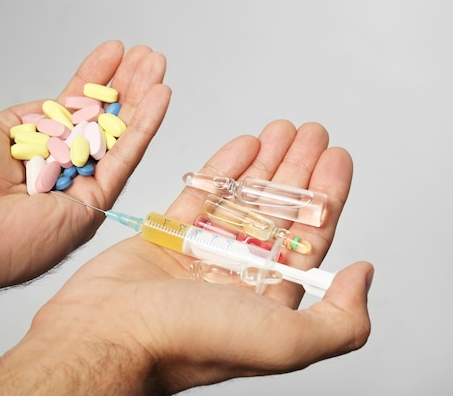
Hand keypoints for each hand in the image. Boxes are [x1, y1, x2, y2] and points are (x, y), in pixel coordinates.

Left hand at [0, 40, 170, 295]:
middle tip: (147, 56)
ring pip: (119, 139)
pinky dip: (144, 127)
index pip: (73, 112)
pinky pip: (124, 161)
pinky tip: (159, 97)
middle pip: (102, 124)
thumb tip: (54, 106)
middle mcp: (61, 174)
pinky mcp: (94, 206)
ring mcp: (79, 191)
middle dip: (126, 87)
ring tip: (158, 65)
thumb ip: (31, 119)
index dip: (94, 80)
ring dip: (142, 100)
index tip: (113, 52)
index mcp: (37, 155)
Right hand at [0, 120, 372, 394]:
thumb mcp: (283, 341)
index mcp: (267, 299)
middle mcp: (236, 276)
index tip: (335, 158)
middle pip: (277, 212)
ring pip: (240, 200)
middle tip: (310, 132)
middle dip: (297, 169)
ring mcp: (200, 255)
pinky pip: (200, 197)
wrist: (107, 332)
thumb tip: (363, 278)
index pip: (308, 237)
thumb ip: (339, 320)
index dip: (327, 196)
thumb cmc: (187, 339)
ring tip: (281, 130)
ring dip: (264, 163)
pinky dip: (221, 170)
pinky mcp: (166, 238)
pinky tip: (241, 145)